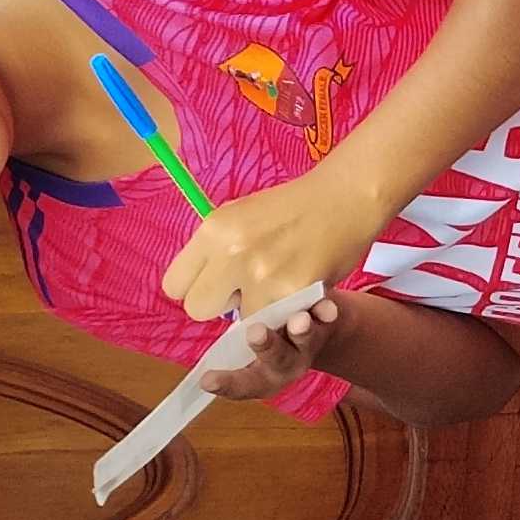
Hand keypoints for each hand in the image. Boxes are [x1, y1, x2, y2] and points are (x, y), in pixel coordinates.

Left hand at [162, 173, 393, 323]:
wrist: (344, 198)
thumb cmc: (292, 205)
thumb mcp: (239, 214)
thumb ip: (216, 250)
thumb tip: (203, 285)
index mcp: (213, 230)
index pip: (174, 285)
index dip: (195, 288)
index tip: (214, 285)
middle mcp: (232, 254)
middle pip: (197, 310)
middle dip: (218, 305)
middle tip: (244, 290)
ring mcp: (263, 276)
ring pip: (239, 321)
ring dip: (256, 310)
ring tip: (278, 285)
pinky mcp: (294, 293)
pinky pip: (275, 320)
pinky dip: (285, 311)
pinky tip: (297, 286)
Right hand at [195, 291, 346, 400]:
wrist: (314, 318)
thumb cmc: (266, 322)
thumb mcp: (241, 329)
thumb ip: (227, 324)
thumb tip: (195, 295)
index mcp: (256, 369)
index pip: (240, 383)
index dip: (225, 383)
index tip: (207, 380)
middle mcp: (283, 362)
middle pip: (274, 361)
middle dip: (266, 347)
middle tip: (255, 333)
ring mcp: (307, 344)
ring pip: (304, 342)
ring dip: (301, 332)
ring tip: (298, 319)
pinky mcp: (326, 323)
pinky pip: (328, 320)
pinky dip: (326, 313)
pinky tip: (326, 306)